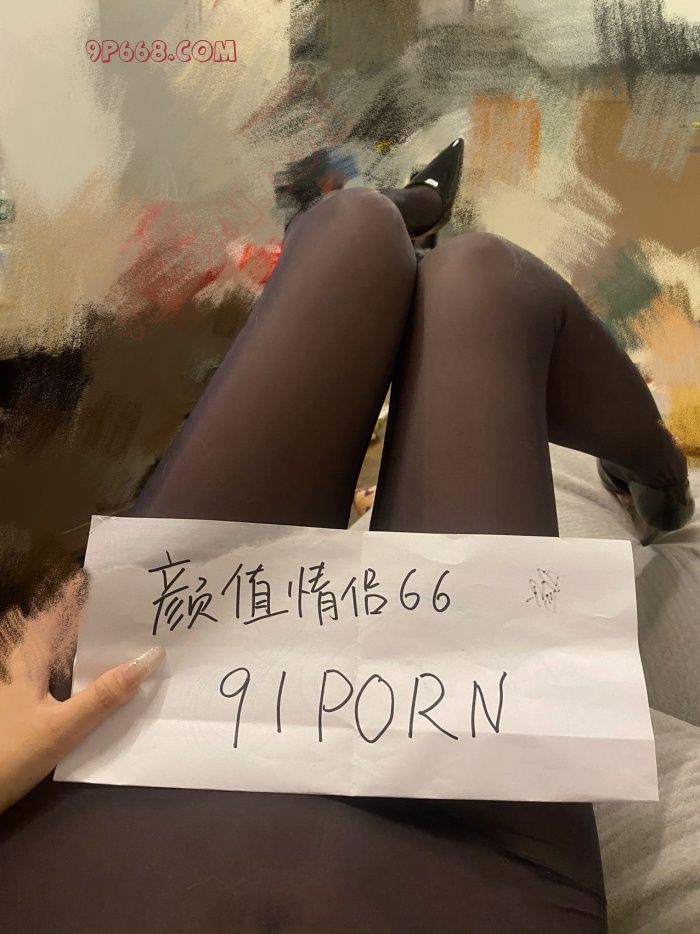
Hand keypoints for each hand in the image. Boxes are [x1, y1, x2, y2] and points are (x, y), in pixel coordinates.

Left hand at [0, 571, 164, 813]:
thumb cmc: (9, 754)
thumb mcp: (62, 728)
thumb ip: (104, 695)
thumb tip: (149, 658)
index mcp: (25, 657)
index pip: (52, 610)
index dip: (72, 592)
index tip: (99, 577)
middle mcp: (16, 663)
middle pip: (47, 626)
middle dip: (75, 613)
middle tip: (113, 609)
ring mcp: (11, 685)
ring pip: (43, 649)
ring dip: (69, 639)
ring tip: (107, 639)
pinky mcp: (12, 706)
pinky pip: (42, 671)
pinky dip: (63, 664)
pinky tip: (82, 679)